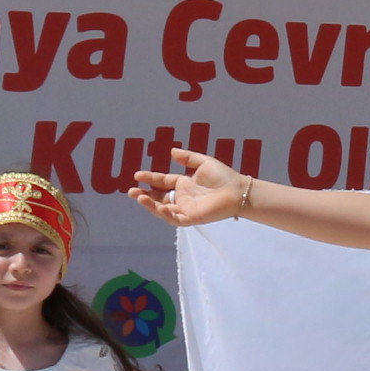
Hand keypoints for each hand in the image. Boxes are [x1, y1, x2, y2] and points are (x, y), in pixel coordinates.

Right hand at [132, 150, 246, 225]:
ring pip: (162, 210)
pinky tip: (157, 205)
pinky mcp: (192, 218)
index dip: (149, 179)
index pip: (162, 182)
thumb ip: (187, 157)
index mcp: (184, 184)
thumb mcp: (203, 162)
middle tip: (131, 191)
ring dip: (150, 204)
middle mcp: (183, 198)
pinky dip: (164, 213)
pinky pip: (174, 218)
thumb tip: (172, 151)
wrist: (238, 190)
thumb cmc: (224, 176)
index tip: (137, 175)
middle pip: (158, 198)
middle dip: (144, 195)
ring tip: (138, 197)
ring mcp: (186, 209)